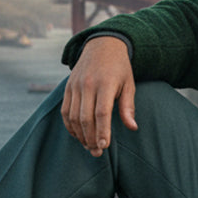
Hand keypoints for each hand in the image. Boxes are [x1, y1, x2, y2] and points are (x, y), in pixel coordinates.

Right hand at [61, 37, 137, 156]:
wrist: (102, 45)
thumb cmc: (119, 68)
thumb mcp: (129, 84)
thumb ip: (128, 106)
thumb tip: (132, 127)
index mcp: (105, 83)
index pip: (101, 112)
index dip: (102, 131)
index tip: (104, 146)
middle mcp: (87, 84)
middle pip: (85, 118)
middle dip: (91, 138)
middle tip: (97, 153)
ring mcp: (75, 86)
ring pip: (73, 117)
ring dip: (80, 135)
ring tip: (89, 147)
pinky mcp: (68, 88)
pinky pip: (65, 111)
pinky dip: (70, 126)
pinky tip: (78, 136)